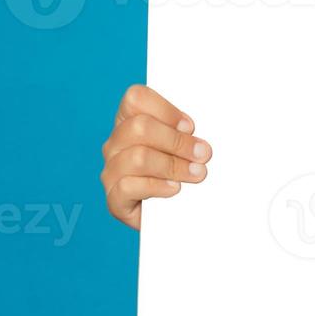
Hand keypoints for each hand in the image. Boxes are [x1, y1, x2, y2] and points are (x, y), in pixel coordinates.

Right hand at [100, 84, 212, 229]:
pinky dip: (156, 187)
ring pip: (138, 157)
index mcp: (129, 121)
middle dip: (177, 141)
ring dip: (173, 165)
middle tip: (202, 154)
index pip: (135, 98)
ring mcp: (111, 172)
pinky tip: (174, 189)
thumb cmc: (183, 172)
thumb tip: (200, 138)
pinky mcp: (114, 200)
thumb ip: (188, 133)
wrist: (178, 216)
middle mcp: (115, 144)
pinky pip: (129, 187)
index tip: (190, 126)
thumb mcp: (187, 146)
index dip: (165, 110)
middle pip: (139, 127)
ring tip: (196, 174)